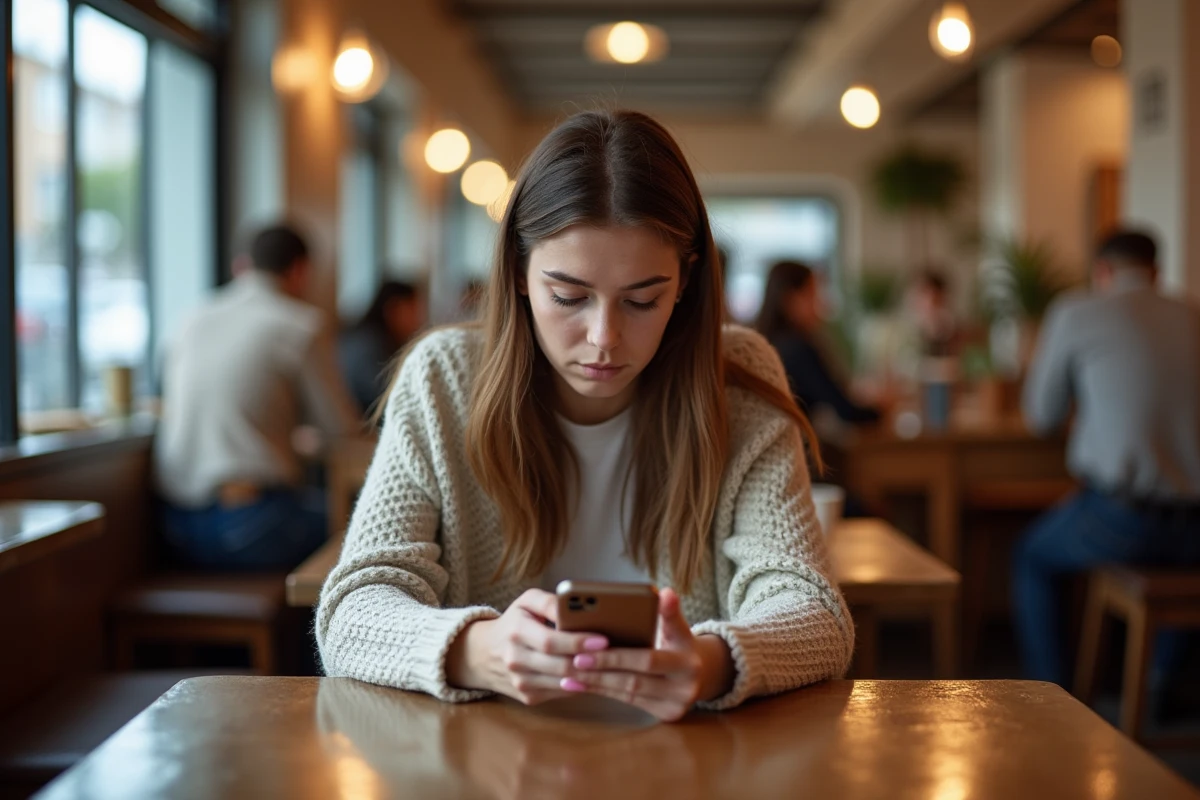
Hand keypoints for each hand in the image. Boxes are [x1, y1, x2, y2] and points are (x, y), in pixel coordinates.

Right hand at [446, 589, 608, 704]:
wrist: (483, 654)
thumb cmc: (514, 622)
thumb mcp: (526, 602)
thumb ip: (549, 602)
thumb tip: (572, 607)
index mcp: (516, 632)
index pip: (550, 641)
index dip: (578, 642)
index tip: (604, 639)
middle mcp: (515, 661)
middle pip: (560, 666)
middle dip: (592, 662)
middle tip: (618, 656)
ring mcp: (521, 683)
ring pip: (563, 683)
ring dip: (591, 677)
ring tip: (615, 668)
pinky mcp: (528, 698)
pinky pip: (561, 693)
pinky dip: (580, 686)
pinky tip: (597, 676)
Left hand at [560, 588, 734, 720]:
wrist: (701, 675)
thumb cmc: (679, 644)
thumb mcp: (678, 627)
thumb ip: (669, 612)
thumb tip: (664, 593)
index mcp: (688, 660)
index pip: (650, 656)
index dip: (620, 652)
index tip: (592, 644)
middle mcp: (685, 685)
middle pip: (636, 677)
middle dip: (604, 666)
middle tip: (575, 658)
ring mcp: (676, 704)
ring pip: (629, 692)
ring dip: (597, 682)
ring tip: (570, 672)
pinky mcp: (666, 716)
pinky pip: (629, 702)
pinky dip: (604, 691)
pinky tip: (582, 684)